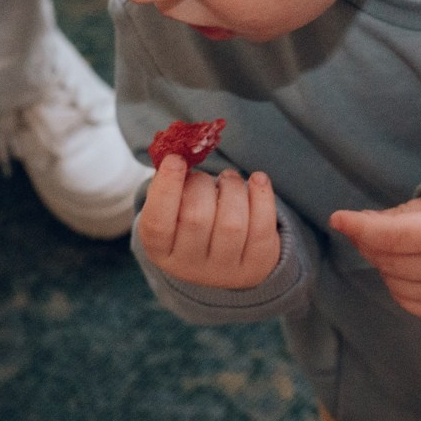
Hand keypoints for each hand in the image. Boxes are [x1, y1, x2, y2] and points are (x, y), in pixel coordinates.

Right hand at [138, 157, 281, 290]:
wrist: (222, 261)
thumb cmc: (188, 223)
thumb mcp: (170, 209)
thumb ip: (168, 184)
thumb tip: (180, 151)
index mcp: (160, 250)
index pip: (158, 223)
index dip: (167, 188)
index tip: (176, 159)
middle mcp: (190, 266)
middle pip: (197, 218)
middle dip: (203, 184)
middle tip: (204, 179)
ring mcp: (225, 269)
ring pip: (232, 222)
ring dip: (232, 187)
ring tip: (229, 180)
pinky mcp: (257, 263)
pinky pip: (262, 226)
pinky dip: (262, 195)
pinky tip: (257, 180)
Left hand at [328, 195, 420, 323]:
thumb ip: (400, 215)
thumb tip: (360, 222)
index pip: (393, 235)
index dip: (361, 227)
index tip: (338, 218)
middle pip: (387, 259)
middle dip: (369, 241)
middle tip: (365, 228)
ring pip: (391, 280)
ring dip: (383, 262)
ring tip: (397, 246)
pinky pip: (404, 299)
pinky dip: (396, 282)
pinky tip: (407, 267)